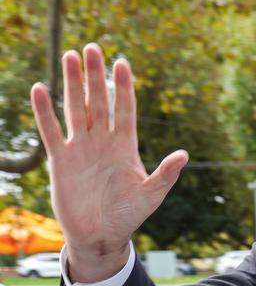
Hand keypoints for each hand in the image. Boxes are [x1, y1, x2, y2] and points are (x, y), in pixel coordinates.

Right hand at [30, 44, 188, 280]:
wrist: (101, 237)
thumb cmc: (128, 217)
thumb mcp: (150, 196)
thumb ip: (165, 175)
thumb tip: (184, 155)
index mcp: (125, 147)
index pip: (125, 110)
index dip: (123, 87)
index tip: (122, 63)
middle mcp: (102, 142)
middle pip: (99, 102)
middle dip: (95, 76)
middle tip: (92, 48)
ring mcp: (81, 148)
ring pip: (76, 109)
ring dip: (72, 84)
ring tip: (70, 56)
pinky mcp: (62, 160)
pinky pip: (52, 131)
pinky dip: (45, 112)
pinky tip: (40, 89)